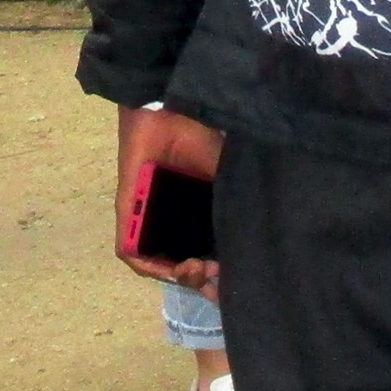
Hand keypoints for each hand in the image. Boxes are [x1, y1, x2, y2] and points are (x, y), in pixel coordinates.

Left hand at [115, 102, 224, 293]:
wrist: (167, 110)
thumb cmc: (195, 135)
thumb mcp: (223, 171)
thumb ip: (236, 199)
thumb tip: (264, 229)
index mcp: (194, 213)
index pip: (206, 253)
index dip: (219, 273)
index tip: (234, 281)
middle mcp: (170, 220)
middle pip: (183, 265)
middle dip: (201, 280)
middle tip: (217, 277)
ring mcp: (145, 219)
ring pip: (158, 264)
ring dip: (179, 275)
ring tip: (199, 270)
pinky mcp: (126, 213)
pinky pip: (131, 252)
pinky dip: (150, 266)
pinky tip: (173, 269)